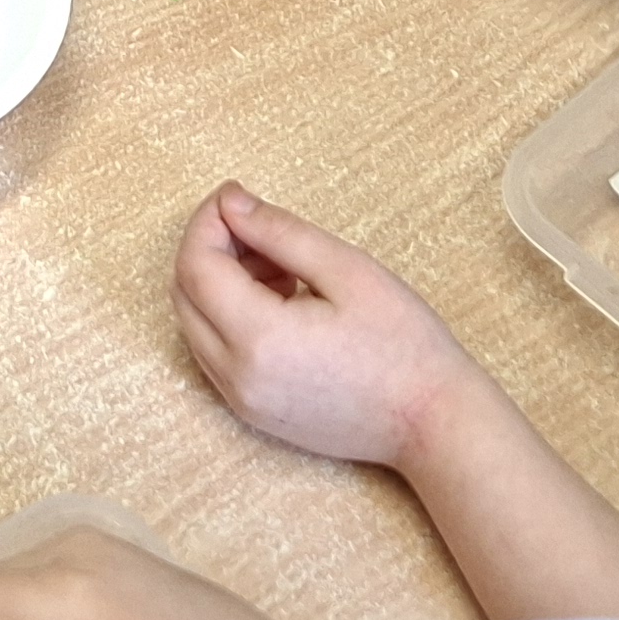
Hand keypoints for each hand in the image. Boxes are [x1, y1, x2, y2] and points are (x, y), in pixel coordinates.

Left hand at [172, 185, 482, 468]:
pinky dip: (230, 318)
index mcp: (259, 338)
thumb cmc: (404, 345)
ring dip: (219, 284)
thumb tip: (231, 204)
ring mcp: (242, 402)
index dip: (207, 221)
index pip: (197, 266)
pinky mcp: (254, 414)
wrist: (434, 424)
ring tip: (281, 267)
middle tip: (256, 225)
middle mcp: (237, 377)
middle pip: (184, 296)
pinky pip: (216, 355)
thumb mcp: (347, 270)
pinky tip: (281, 302)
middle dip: (209, 249)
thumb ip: (280, 232)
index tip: (236, 196)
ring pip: (195, 326)